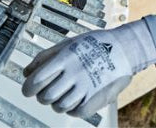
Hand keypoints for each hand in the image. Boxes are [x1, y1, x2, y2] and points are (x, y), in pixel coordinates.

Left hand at [22, 21, 155, 116]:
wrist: (128, 46)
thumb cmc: (97, 43)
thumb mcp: (71, 42)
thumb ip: (47, 56)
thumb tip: (27, 72)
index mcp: (66, 57)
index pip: (35, 81)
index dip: (29, 88)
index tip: (31, 88)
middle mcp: (74, 72)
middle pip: (45, 97)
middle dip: (46, 95)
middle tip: (55, 88)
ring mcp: (86, 86)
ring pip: (59, 107)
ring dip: (61, 101)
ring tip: (70, 91)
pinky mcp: (97, 98)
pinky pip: (76, 112)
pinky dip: (75, 107)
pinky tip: (80, 96)